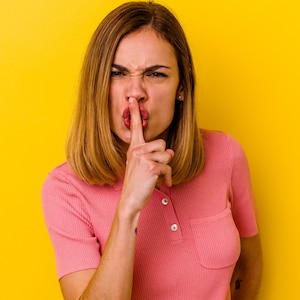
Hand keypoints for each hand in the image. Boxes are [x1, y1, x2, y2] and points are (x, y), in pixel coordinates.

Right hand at [120, 97, 173, 213]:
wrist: (130, 200)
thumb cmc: (137, 184)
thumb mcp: (142, 166)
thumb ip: (153, 155)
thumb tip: (169, 152)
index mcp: (133, 148)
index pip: (135, 127)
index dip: (134, 112)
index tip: (132, 99)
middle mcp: (136, 150)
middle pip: (162, 144)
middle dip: (163, 158)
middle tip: (155, 170)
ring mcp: (143, 157)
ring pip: (167, 155)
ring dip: (166, 169)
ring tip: (157, 177)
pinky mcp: (151, 166)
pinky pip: (168, 167)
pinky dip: (168, 177)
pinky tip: (161, 184)